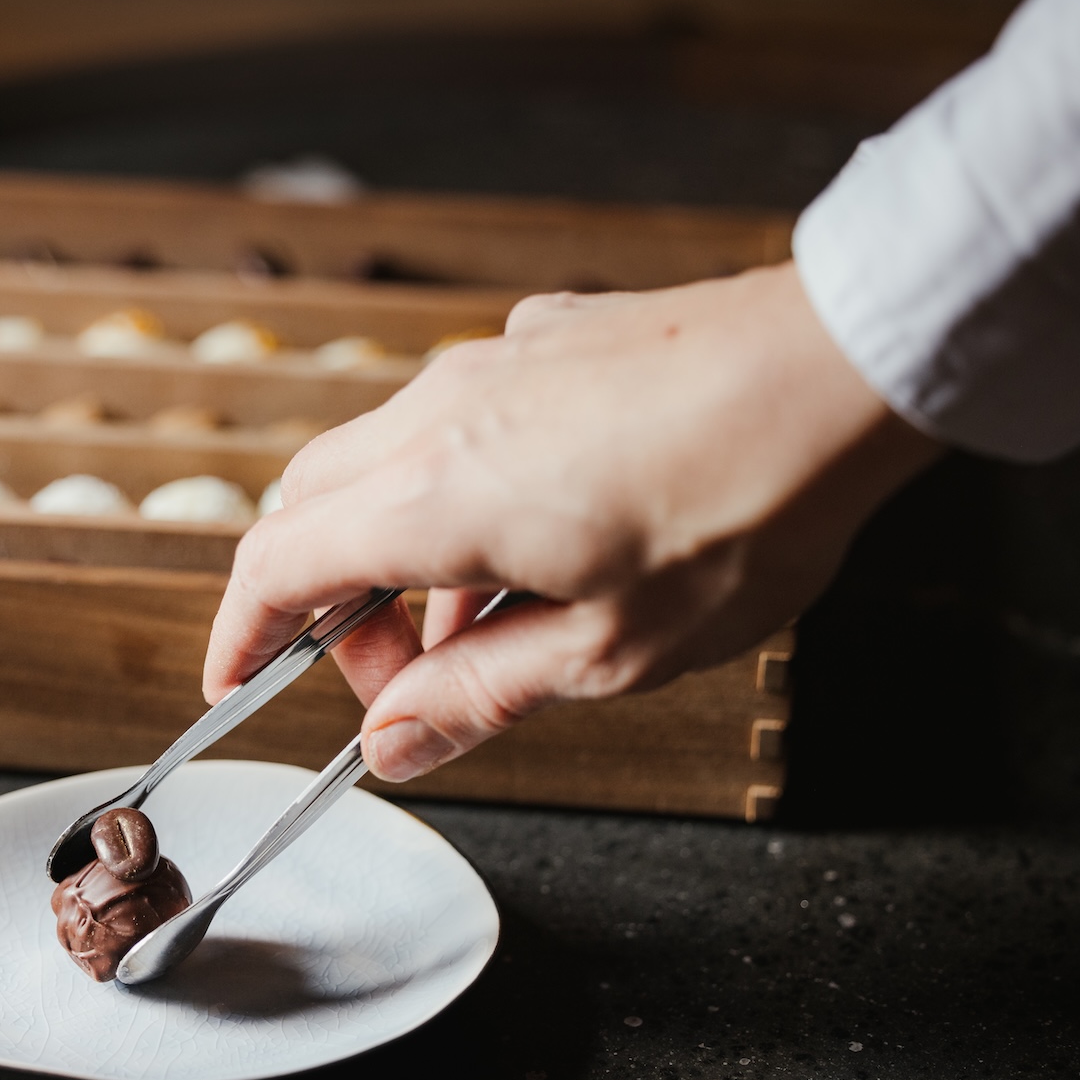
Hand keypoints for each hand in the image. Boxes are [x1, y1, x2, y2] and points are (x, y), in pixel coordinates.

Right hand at [203, 261, 942, 781]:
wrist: (845, 365)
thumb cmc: (745, 507)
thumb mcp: (610, 650)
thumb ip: (479, 696)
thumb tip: (393, 743)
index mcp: (431, 499)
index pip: (275, 565)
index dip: (241, 635)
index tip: (235, 684)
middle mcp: (434, 415)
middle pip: (310, 506)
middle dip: (329, 604)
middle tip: (399, 677)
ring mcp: (487, 362)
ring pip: (381, 462)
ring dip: (399, 554)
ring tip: (490, 625)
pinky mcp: (541, 337)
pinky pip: (453, 420)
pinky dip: (454, 491)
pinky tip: (539, 535)